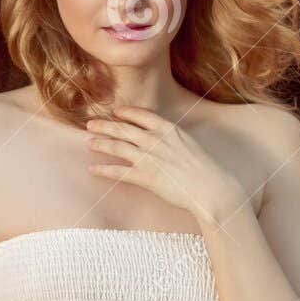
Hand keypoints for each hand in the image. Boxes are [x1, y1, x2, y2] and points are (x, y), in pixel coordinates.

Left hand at [85, 105, 251, 225]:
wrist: (211, 188)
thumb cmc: (204, 169)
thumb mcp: (189, 144)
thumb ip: (172, 139)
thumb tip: (162, 139)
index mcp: (168, 129)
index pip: (141, 115)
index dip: (125, 112)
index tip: (115, 112)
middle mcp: (156, 140)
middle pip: (123, 129)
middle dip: (104, 125)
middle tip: (90, 124)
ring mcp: (149, 158)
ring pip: (117, 147)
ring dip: (100, 144)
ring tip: (88, 143)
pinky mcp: (145, 177)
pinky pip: (118, 172)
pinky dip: (103, 170)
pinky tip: (92, 169)